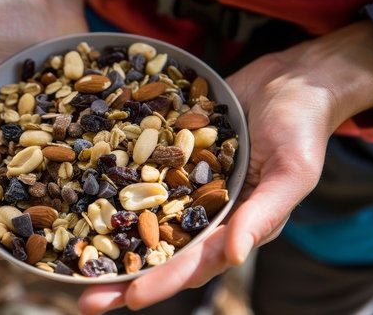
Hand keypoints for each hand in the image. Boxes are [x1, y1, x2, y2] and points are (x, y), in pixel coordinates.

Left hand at [78, 21, 372, 313]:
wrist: (288, 79)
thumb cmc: (302, 126)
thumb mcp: (292, 172)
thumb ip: (264, 215)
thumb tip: (235, 255)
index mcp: (234, 226)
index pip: (194, 263)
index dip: (162, 282)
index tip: (129, 298)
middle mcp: (203, 212)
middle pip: (158, 250)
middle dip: (122, 275)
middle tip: (83, 296)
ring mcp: (183, 185)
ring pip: (141, 217)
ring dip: (108, 237)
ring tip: (70, 255)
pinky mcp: (170, 156)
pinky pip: (139, 175)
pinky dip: (113, 188)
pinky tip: (82, 194)